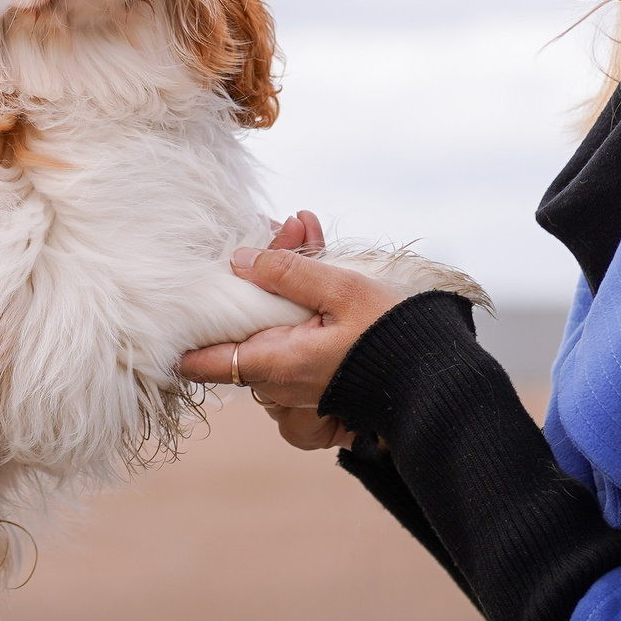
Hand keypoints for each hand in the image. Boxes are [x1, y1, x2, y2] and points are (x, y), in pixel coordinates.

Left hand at [179, 209, 409, 451]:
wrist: (437, 380)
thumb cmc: (393, 337)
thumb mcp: (341, 289)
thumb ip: (287, 272)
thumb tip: (239, 259)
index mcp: (274, 364)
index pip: (201, 363)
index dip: (186, 334)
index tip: (183, 301)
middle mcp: (277, 384)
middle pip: (240, 332)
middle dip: (256, 280)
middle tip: (290, 229)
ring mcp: (294, 391)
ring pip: (265, 335)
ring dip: (280, 290)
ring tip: (305, 234)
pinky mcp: (313, 388)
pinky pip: (287, 348)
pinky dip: (297, 312)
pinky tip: (316, 262)